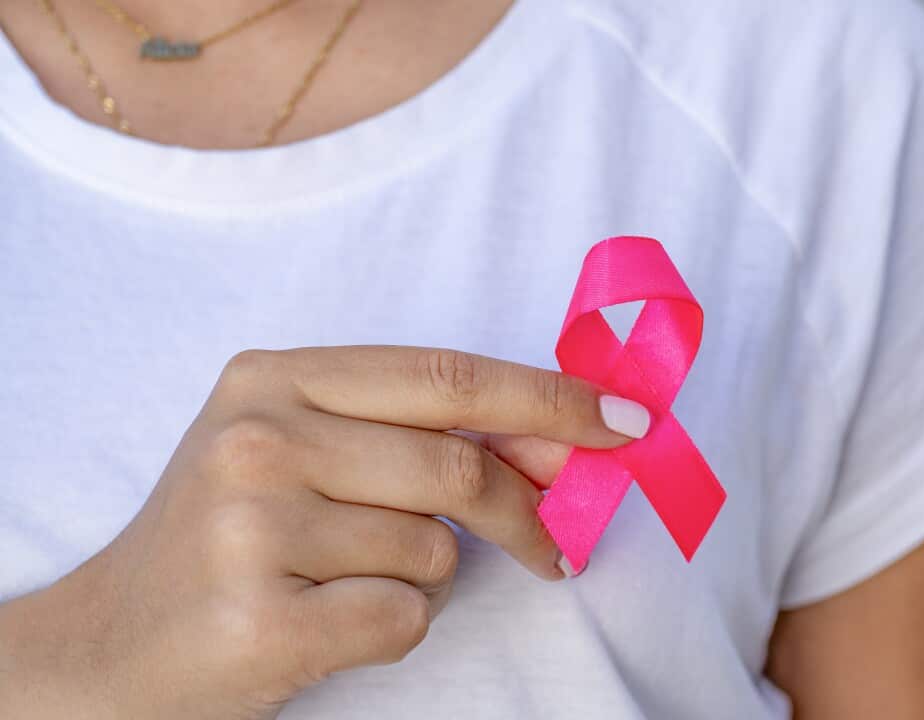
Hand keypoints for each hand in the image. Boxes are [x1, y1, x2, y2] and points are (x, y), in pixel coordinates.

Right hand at [0, 346, 647, 719]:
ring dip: (428, 576)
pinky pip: (406, 618)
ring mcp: (252, 529)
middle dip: (529, 512)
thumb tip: (563, 445)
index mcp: (272, 378)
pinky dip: (395, 629)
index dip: (550, 398)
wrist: (109, 649)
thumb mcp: (300, 452)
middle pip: (461, 465)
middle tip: (557, 546)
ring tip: (350, 580)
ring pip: (436, 551)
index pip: (448, 376)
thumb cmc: (228, 540)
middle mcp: (256, 438)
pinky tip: (327, 623)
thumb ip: (413, 433)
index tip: (627, 421)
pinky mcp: (261, 619)